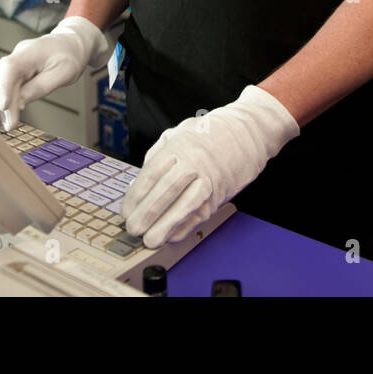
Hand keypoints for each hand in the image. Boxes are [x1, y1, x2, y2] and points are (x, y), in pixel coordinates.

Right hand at [0, 16, 112, 130]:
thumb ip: (41, 86)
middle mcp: (15, 57)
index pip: (10, 67)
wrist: (70, 44)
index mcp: (29, 52)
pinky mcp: (10, 75)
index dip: (3, 86)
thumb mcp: (64, 72)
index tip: (3, 106)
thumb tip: (19, 103)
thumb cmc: (69, 57)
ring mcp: (10, 66)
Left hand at [123, 86, 298, 248]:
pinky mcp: (220, 193)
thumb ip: (156, 157)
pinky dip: (185, 227)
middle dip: (147, 213)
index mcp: (178, 146)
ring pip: (185, 205)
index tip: (126, 212)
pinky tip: (171, 236)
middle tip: (133, 229)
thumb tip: (137, 186)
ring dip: (166, 226)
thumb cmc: (208, 135)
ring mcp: (209, 178)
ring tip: (150, 240)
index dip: (136, 196)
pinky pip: (201, 213)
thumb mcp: (177, 134)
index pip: (152, 174)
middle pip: (166, 190)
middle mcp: (193, 162)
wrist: (246, 134)